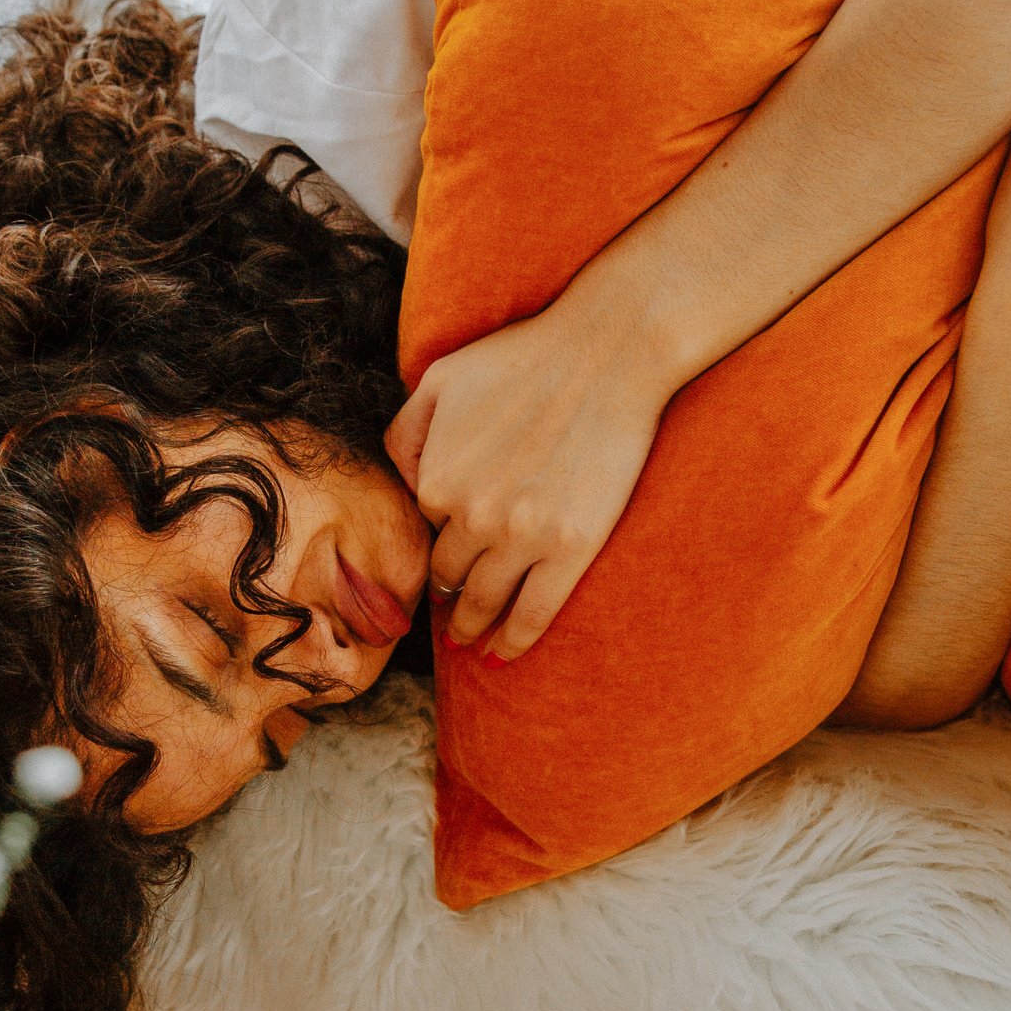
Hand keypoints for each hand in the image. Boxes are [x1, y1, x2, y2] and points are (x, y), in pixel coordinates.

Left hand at [386, 306, 666, 659]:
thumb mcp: (438, 379)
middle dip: (446, 591)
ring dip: (470, 627)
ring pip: (484, 602)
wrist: (608, 353)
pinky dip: (514, 642)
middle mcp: (472, 517)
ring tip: (468, 640)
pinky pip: (534, 614)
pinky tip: (501, 656)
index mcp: (435, 480)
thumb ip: (405, 433)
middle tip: (449, 610)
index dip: (441, 529)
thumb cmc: (523, 358)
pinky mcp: (571, 549)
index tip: (449, 542)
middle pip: (448, 573)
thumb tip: (402, 484)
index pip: (426, 524)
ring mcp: (524, 538)